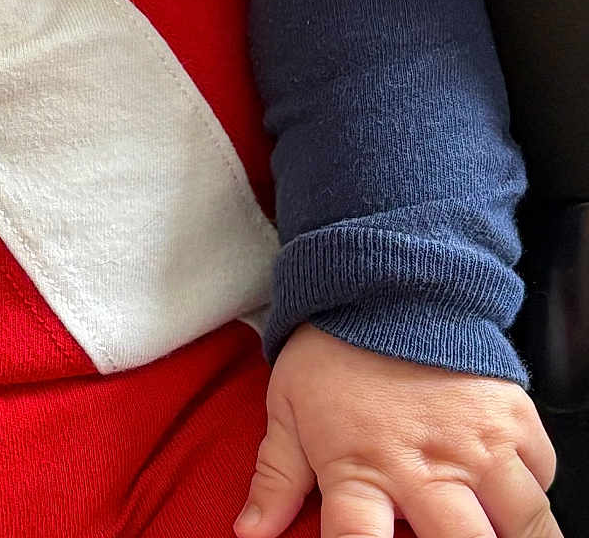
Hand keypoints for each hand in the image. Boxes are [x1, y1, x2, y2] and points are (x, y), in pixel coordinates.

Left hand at [235, 325, 559, 537]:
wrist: (381, 280)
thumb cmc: (330, 349)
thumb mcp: (288, 409)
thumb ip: (276, 478)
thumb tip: (249, 531)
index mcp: (357, 465)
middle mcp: (421, 464)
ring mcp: (475, 444)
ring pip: (524, 526)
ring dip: (515, 537)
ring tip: (495, 532)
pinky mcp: (513, 419)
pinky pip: (542, 478)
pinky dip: (532, 493)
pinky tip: (510, 493)